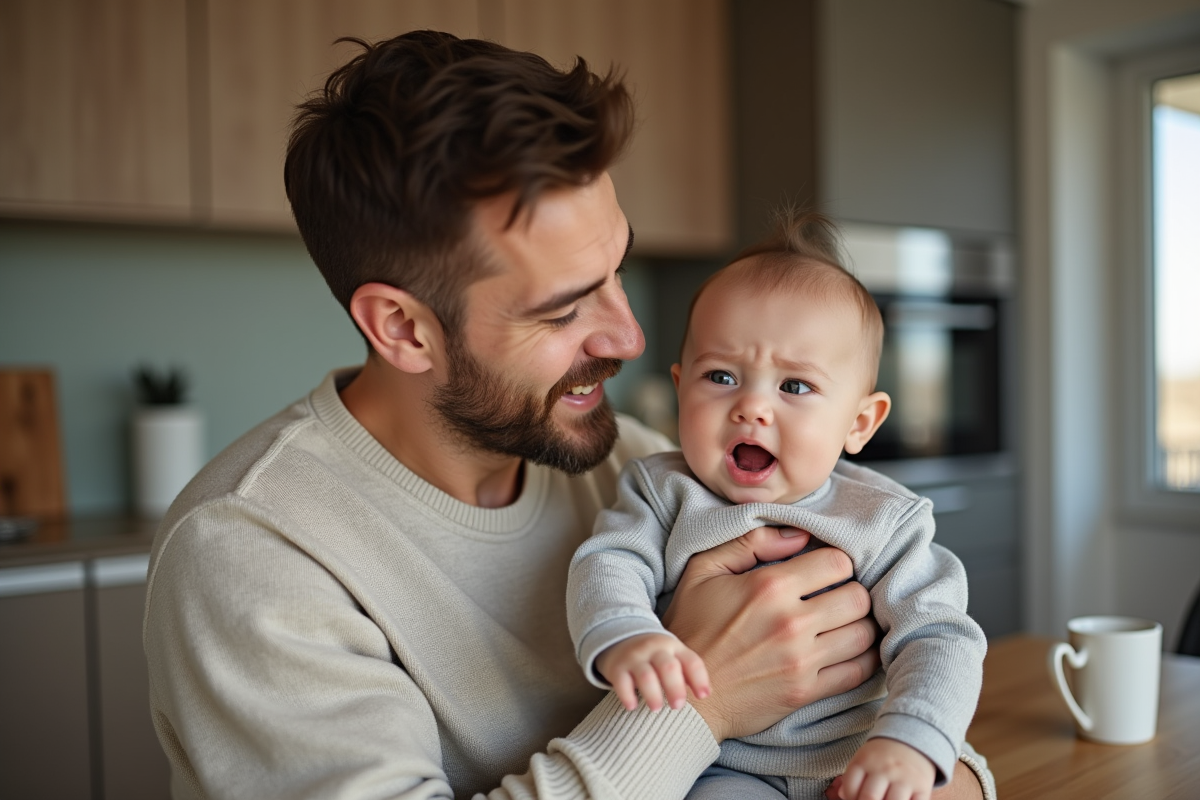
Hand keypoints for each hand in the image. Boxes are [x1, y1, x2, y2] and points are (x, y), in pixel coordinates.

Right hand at [596, 633, 709, 710]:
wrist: (620, 638)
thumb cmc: (655, 655)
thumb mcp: (673, 656)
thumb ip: (688, 672)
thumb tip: (705, 694)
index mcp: (674, 647)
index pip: (691, 661)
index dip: (700, 679)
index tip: (703, 696)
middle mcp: (655, 650)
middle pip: (668, 667)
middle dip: (675, 688)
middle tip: (677, 706)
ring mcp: (635, 657)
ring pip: (646, 675)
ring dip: (653, 693)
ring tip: (656, 708)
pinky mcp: (617, 667)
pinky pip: (621, 681)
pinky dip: (627, 695)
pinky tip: (631, 706)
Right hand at [660, 526, 880, 741]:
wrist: (686, 695)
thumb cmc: (692, 628)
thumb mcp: (704, 571)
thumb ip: (750, 543)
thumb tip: (798, 535)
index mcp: (768, 587)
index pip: (837, 563)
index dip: (835, 562)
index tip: (825, 570)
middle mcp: (790, 622)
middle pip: (858, 597)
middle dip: (851, 591)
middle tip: (837, 596)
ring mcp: (801, 660)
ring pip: (864, 634)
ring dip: (858, 624)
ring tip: (842, 622)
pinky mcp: (805, 691)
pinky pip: (858, 671)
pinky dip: (861, 658)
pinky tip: (846, 650)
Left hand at [826, 752, 982, 799]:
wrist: (912, 739)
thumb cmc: (881, 756)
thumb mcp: (862, 759)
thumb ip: (851, 778)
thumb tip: (842, 795)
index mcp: (865, 761)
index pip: (850, 787)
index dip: (850, 797)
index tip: (854, 798)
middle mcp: (884, 769)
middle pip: (870, 798)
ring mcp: (904, 778)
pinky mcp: (922, 787)